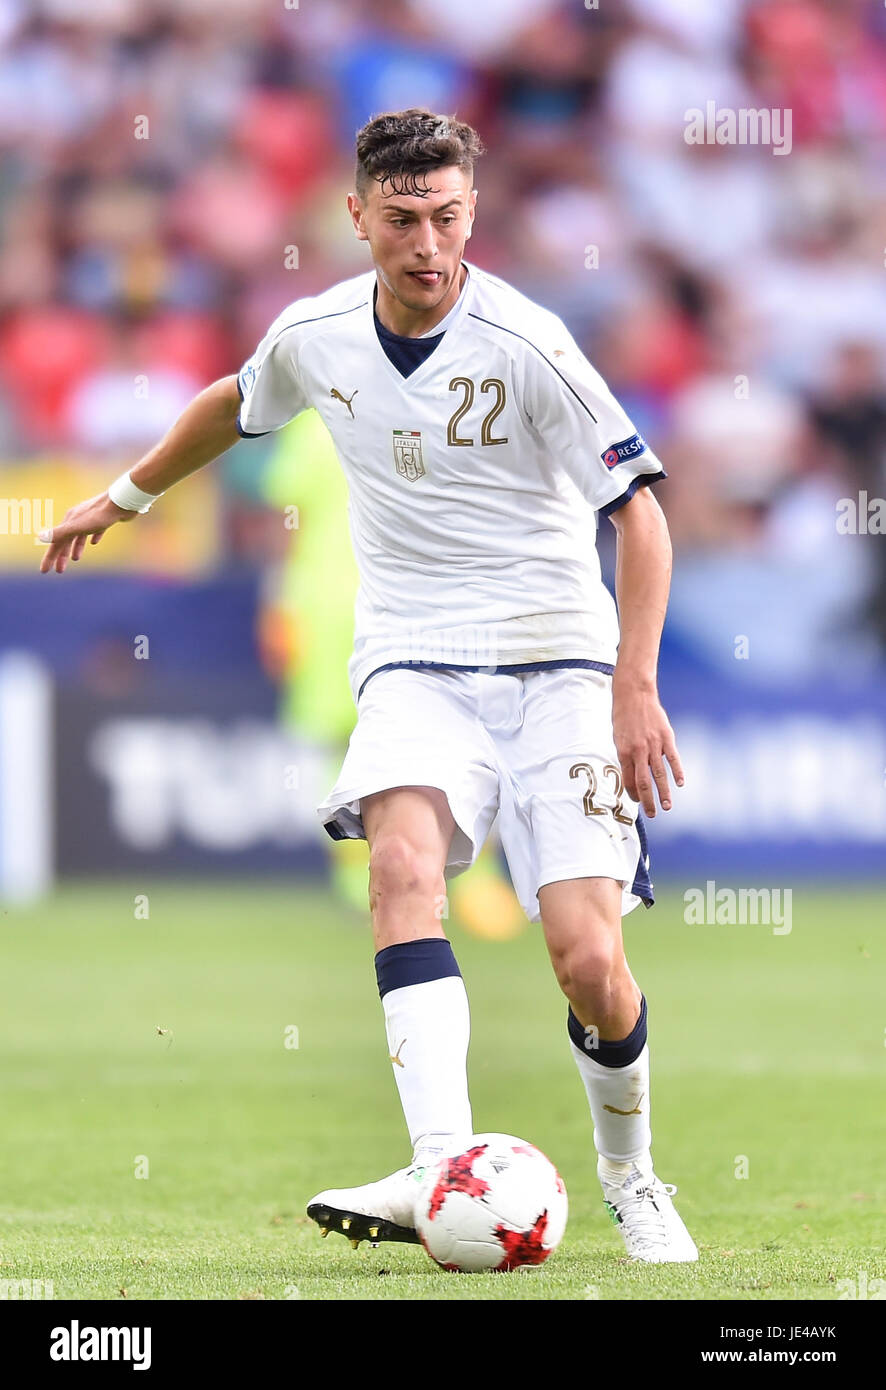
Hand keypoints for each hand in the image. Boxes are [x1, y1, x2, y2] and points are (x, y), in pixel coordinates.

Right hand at [39, 492, 135, 574]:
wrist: (122, 502)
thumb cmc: (100, 515)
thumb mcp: (78, 526)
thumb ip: (60, 533)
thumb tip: (39, 537)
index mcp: (70, 521)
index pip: (56, 542)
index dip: (50, 557)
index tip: (45, 571)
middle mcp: (78, 518)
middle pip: (67, 540)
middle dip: (62, 555)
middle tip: (60, 571)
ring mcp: (91, 518)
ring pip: (80, 536)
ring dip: (76, 548)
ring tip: (76, 559)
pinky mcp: (104, 519)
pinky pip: (95, 530)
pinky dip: (92, 537)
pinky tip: (94, 543)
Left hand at [611, 679, 683, 818]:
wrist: (634, 694)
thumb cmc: (623, 716)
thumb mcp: (618, 737)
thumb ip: (625, 756)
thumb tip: (630, 774)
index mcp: (624, 752)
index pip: (629, 780)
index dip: (633, 794)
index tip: (637, 802)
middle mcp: (639, 751)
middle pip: (644, 782)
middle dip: (648, 801)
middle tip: (653, 814)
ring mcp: (654, 745)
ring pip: (659, 774)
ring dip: (664, 792)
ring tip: (667, 806)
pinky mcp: (667, 737)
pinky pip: (673, 758)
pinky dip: (678, 771)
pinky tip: (680, 783)